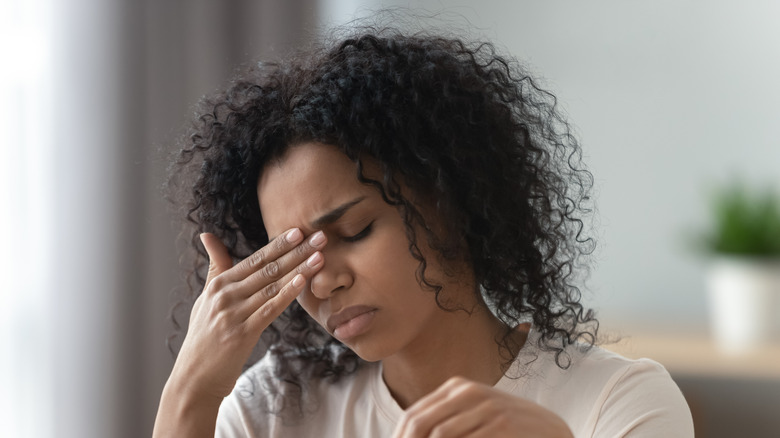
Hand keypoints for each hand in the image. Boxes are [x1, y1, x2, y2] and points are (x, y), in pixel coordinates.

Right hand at [169, 228, 326, 402]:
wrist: (194, 377)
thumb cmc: (203, 336)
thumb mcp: (205, 298)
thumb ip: (215, 266)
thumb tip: (206, 235)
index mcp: (219, 284)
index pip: (255, 259)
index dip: (279, 244)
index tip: (299, 230)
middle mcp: (225, 295)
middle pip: (268, 268)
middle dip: (296, 251)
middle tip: (319, 236)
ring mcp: (234, 314)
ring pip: (272, 286)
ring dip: (299, 269)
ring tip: (319, 256)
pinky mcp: (243, 333)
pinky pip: (270, 309)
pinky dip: (287, 294)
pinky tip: (302, 282)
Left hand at [392, 377, 572, 437]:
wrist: (551, 430)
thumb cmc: (506, 428)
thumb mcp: (474, 416)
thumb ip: (446, 422)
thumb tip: (408, 436)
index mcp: (457, 388)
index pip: (413, 416)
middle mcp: (468, 392)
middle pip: (420, 424)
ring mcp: (486, 407)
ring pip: (440, 435)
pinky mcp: (502, 424)